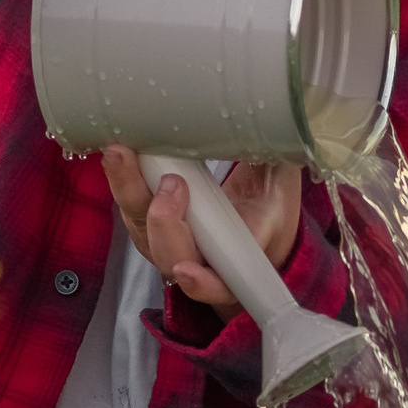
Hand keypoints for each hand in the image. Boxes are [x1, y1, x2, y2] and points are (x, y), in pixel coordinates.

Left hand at [99, 144, 301, 305]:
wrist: (247, 212)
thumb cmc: (269, 205)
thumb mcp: (282, 182)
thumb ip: (281, 161)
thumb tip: (287, 124)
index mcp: (240, 261)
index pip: (221, 282)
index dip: (203, 283)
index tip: (186, 271)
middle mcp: (199, 261)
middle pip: (171, 255)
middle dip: (165, 221)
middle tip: (173, 184)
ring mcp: (169, 244)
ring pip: (143, 230)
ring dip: (130, 191)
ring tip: (122, 154)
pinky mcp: (148, 224)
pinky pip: (130, 207)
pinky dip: (122, 179)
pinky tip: (119, 150)